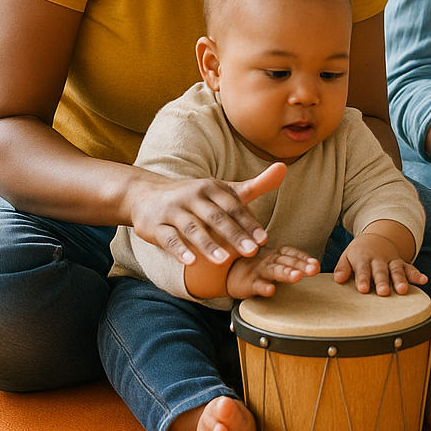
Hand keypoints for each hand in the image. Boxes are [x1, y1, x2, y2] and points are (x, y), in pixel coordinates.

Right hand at [128, 162, 286, 265]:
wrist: (147, 195)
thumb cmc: (196, 196)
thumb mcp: (224, 190)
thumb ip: (255, 186)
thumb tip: (283, 168)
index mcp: (212, 188)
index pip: (234, 207)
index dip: (249, 223)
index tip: (264, 239)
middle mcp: (193, 197)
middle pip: (216, 217)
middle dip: (234, 235)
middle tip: (252, 252)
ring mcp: (173, 211)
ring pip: (193, 228)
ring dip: (209, 244)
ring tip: (224, 261)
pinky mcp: (156, 226)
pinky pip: (169, 238)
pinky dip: (180, 250)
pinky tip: (191, 262)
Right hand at [225, 244, 319, 298]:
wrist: (227, 270)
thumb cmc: (257, 265)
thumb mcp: (275, 261)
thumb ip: (293, 263)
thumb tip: (315, 266)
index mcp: (277, 253)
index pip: (292, 253)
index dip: (304, 258)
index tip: (316, 264)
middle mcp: (269, 259)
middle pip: (287, 261)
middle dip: (301, 265)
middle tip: (313, 269)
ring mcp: (258, 270)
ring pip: (273, 271)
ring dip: (285, 273)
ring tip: (297, 277)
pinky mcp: (247, 283)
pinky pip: (256, 285)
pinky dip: (263, 287)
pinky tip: (271, 290)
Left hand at [333, 232, 427, 295]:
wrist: (375, 238)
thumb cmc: (359, 253)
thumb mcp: (347, 256)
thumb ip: (342, 268)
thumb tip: (338, 280)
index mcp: (363, 258)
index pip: (362, 269)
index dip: (362, 279)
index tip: (362, 289)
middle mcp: (379, 259)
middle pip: (381, 271)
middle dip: (382, 281)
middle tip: (383, 292)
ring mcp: (392, 261)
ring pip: (397, 270)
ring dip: (400, 280)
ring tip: (403, 290)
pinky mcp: (402, 263)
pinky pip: (410, 268)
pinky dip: (417, 275)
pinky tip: (424, 280)